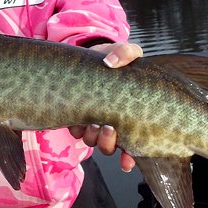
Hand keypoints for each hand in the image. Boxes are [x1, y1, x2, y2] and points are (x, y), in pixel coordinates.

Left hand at [69, 42, 142, 172]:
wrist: (90, 54)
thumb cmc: (113, 57)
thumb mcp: (125, 51)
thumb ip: (125, 52)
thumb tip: (110, 62)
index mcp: (127, 116)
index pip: (132, 145)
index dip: (131, 157)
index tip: (128, 155)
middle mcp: (111, 123)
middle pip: (109, 146)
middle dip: (109, 143)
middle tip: (109, 128)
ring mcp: (92, 119)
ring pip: (92, 141)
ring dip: (94, 138)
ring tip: (93, 123)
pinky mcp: (75, 113)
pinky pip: (75, 130)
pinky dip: (78, 130)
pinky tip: (80, 121)